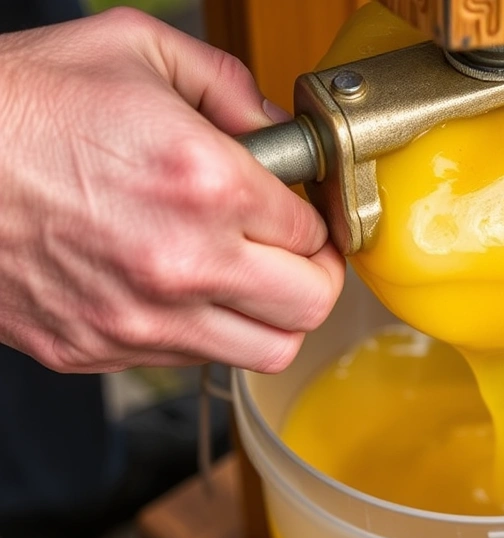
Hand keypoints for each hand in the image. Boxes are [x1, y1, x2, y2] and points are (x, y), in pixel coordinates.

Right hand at [0, 8, 344, 373]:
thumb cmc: (19, 103)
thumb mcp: (137, 49)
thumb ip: (229, 86)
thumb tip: (274, 128)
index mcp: (207, 185)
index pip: (313, 233)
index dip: (314, 218)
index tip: (301, 211)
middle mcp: (183, 264)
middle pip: (309, 305)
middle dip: (313, 274)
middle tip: (295, 253)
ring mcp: (140, 319)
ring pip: (266, 351)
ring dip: (271, 316)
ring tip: (249, 280)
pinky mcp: (98, 349)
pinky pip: (193, 361)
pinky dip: (206, 332)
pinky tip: (183, 291)